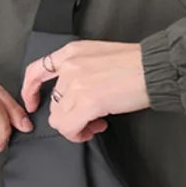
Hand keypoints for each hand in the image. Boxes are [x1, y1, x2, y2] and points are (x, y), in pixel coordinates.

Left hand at [19, 39, 149, 142]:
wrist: (155, 67)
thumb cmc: (135, 64)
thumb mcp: (97, 55)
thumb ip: (78, 70)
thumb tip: (72, 97)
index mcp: (71, 52)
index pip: (36, 71)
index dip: (31, 92)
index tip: (34, 105)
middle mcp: (70, 66)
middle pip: (52, 104)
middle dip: (69, 115)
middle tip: (90, 119)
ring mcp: (77, 84)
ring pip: (59, 119)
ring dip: (76, 126)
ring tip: (96, 123)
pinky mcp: (88, 102)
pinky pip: (69, 128)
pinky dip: (78, 134)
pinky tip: (94, 128)